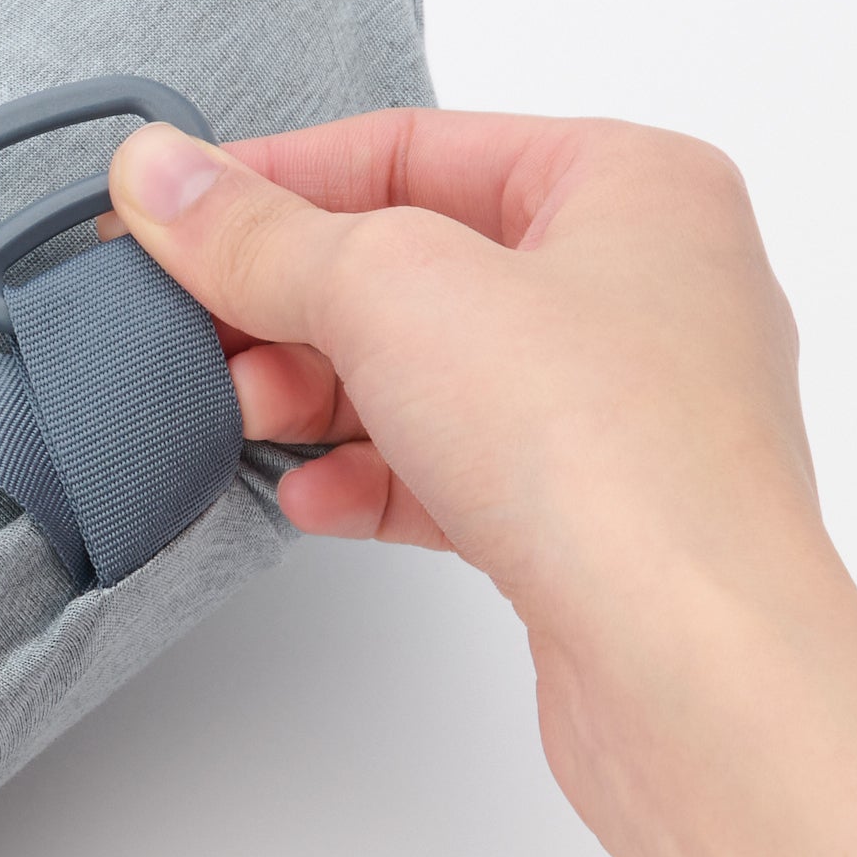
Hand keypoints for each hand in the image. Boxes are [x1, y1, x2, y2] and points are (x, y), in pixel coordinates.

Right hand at [109, 112, 856, 856]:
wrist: (710, 705)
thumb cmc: (618, 495)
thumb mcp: (404, 304)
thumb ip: (262, 238)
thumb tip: (152, 173)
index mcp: (626, 195)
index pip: (405, 150)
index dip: (266, 176)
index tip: (146, 210)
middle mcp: (631, 300)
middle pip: (407, 263)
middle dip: (280, 296)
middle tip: (167, 325)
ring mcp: (599, 426)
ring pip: (410, 377)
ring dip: (309, 395)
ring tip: (222, 423)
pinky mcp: (564, 536)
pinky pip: (427, 473)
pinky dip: (351, 477)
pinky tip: (289, 499)